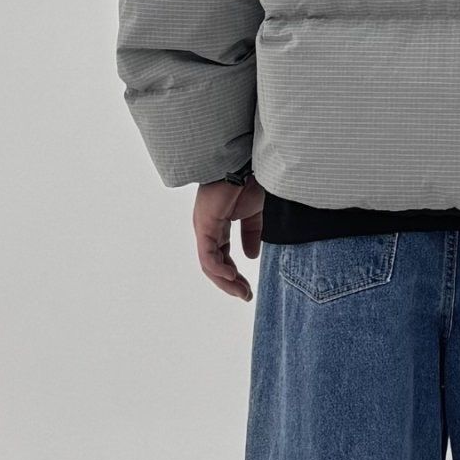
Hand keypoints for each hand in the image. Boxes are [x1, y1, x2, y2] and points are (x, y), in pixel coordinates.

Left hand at [193, 177, 264, 300]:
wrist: (246, 164)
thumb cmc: (250, 181)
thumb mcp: (254, 215)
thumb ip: (251, 234)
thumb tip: (251, 256)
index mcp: (218, 226)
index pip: (222, 257)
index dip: (235, 275)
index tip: (248, 289)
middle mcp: (208, 229)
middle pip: (214, 265)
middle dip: (230, 283)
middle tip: (245, 296)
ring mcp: (204, 227)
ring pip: (210, 264)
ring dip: (225, 281)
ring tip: (241, 292)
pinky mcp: (205, 225)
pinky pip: (208, 255)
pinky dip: (218, 268)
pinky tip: (231, 277)